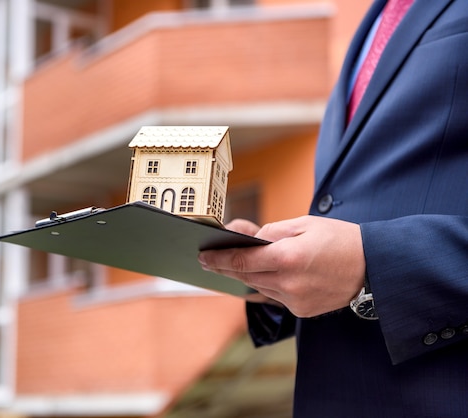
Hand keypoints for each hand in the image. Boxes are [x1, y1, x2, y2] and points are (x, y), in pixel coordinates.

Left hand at [198, 216, 365, 317]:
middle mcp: (289, 283)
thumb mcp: (303, 224)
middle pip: (245, 276)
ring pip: (259, 288)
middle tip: (208, 261)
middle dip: (225, 268)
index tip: (202, 256)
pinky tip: (261, 277)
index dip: (218, 259)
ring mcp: (296, 301)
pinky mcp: (303, 311)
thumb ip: (271, 231)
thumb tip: (247, 239)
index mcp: (287, 257)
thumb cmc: (339, 239)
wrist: (374, 267)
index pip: (241, 261)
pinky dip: (267, 286)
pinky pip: (275, 297)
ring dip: (245, 277)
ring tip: (231, 266)